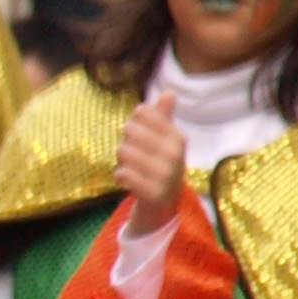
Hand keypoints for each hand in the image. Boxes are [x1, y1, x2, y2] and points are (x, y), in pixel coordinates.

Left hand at [114, 93, 187, 234]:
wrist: (163, 206)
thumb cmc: (159, 167)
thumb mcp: (164, 141)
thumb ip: (163, 117)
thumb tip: (168, 92)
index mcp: (178, 138)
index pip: (142, 112)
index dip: (133, 123)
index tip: (140, 138)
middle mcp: (175, 155)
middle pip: (129, 129)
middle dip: (125, 141)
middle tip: (134, 156)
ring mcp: (166, 175)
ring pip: (123, 150)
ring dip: (121, 160)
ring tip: (133, 169)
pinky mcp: (152, 194)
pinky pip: (122, 174)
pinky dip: (119, 175)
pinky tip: (127, 179)